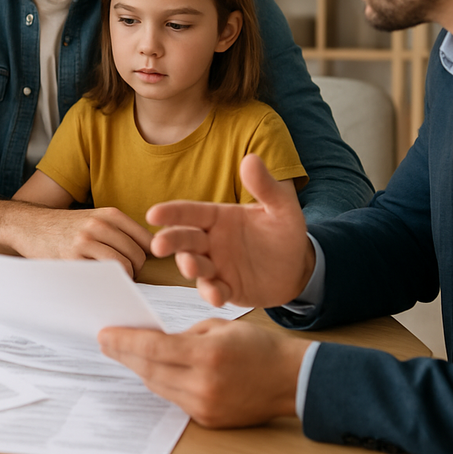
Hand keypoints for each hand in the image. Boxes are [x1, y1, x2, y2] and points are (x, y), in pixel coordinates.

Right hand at [14, 206, 153, 277]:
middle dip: (135, 270)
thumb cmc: (65, 227)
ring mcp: (85, 241)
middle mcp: (100, 225)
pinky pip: (101, 276)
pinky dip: (105, 284)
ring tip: (111, 280)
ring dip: (122, 279)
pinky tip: (97, 282)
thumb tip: (150, 252)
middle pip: (138, 256)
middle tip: (122, 276)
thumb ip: (119, 231)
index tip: (138, 265)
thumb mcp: (94, 218)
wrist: (29, 226)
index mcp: (109, 214)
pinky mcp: (72, 258)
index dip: (147, 257)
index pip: (146, 240)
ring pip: (123, 266)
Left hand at [98, 319, 308, 427]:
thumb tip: (154, 340)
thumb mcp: (218, 327)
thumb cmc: (257, 346)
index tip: (105, 334)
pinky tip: (151, 369)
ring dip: (139, 368)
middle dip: (125, 354)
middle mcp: (203, 384)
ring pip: (158, 385)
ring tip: (124, 353)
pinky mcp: (207, 419)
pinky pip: (174, 398)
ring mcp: (204, 406)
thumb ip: (184, 334)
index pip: (153, 347)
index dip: (124, 341)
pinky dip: (160, 382)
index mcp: (206, 355)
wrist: (290, 380)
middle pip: (150, 368)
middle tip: (106, 341)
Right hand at [148, 154, 313, 306]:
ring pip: (194, 265)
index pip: (189, 212)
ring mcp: (216, 266)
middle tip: (158, 246)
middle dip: (170, 241)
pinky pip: (215, 291)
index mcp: (218, 217)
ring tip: (190, 265)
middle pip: (184, 239)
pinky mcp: (227, 288)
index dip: (171, 213)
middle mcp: (211, 240)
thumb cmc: (284, 231)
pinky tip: (216, 295)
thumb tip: (251, 158)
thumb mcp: (281, 207)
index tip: (153, 213)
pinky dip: (212, 293)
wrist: (299, 266)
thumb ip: (265, 186)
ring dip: (189, 266)